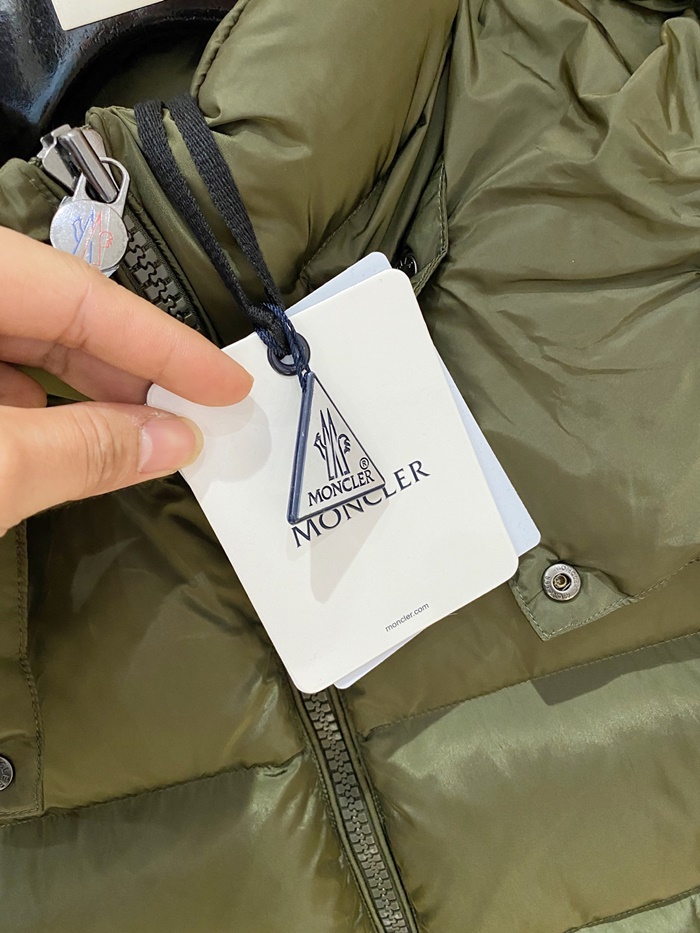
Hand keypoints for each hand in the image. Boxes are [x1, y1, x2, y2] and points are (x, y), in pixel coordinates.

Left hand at [0, 227, 251, 533]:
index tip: (229, 385)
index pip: (80, 294)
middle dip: (125, 369)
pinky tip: (53, 443)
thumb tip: (175, 441)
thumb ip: (83, 448)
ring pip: (15, 341)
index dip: (163, 344)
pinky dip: (26, 409)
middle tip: (192, 414)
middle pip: (50, 311)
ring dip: (78, 391)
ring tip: (135, 434)